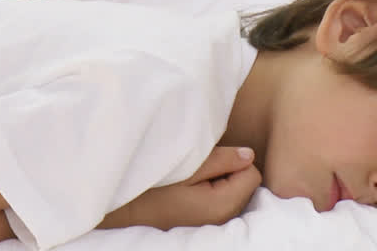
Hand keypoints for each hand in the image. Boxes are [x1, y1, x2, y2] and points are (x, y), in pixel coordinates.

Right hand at [99, 146, 260, 231]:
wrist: (124, 207)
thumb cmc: (153, 183)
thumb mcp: (188, 165)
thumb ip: (222, 159)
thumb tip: (249, 155)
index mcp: (223, 204)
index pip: (252, 173)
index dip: (235, 160)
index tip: (212, 157)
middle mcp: (224, 217)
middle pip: (245, 183)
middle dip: (229, 169)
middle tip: (200, 165)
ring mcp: (214, 220)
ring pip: (233, 189)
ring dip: (219, 178)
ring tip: (193, 174)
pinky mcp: (205, 218)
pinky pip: (221, 196)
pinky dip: (211, 187)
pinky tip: (190, 184)